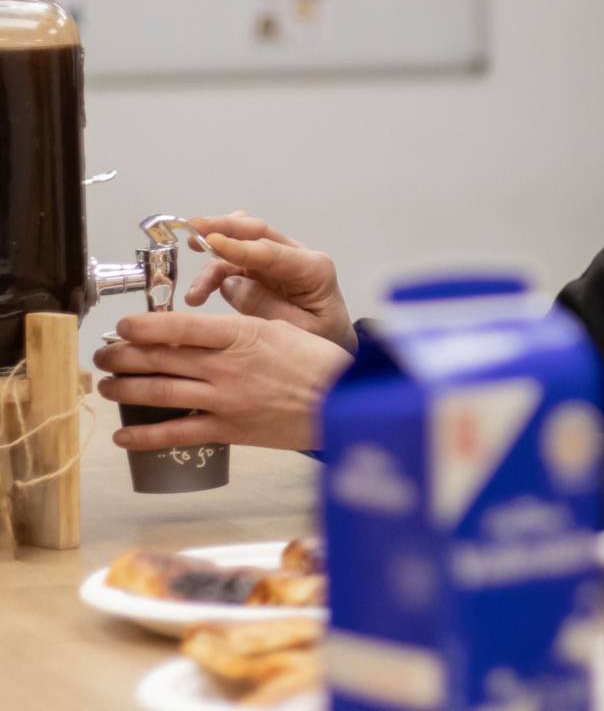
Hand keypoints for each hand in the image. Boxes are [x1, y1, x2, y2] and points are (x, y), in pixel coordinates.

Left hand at [94, 313, 352, 451]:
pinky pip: (178, 433)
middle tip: (105, 355)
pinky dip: (146, 435)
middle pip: (160, 359)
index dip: (143, 326)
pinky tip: (124, 435)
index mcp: (241, 334)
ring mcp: (225, 400)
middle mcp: (226, 366)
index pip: (179, 327)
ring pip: (160, 393)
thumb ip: (240, 330)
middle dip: (123, 356)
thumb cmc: (316, 362)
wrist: (341, 402)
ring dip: (126, 389)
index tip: (123, 326)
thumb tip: (200, 332)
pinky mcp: (229, 430)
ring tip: (106, 386)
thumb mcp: (280, 329)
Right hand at [183, 212, 355, 352]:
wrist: (330, 342)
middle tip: (192, 228)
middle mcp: (295, 257)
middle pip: (256, 232)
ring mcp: (275, 260)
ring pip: (238, 245)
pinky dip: (211, 274)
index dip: (240, 246)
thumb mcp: (301, 329)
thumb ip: (267, 306)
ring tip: (194, 293)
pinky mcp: (259, 269)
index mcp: (314, 269)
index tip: (212, 241)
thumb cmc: (323, 336)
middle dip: (223, 227)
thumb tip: (230, 283)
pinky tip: (196, 296)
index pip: (273, 251)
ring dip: (211, 260)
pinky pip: (230, 263)